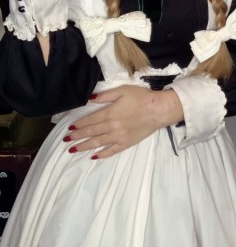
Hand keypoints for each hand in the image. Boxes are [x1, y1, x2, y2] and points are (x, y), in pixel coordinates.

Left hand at [65, 86, 184, 158]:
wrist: (158, 110)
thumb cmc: (141, 97)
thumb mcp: (122, 90)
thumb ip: (105, 95)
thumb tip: (90, 99)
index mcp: (109, 113)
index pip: (90, 120)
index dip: (79, 125)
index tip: (69, 129)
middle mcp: (111, 127)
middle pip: (91, 132)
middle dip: (77, 137)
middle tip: (66, 141)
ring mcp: (118, 137)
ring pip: (98, 143)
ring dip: (84, 146)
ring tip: (73, 150)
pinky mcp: (126, 143)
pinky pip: (111, 151)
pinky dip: (102, 154)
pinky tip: (94, 156)